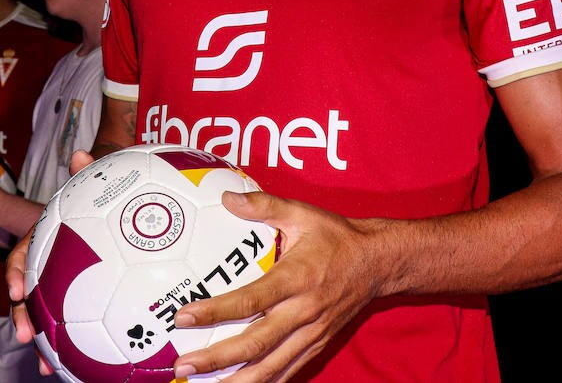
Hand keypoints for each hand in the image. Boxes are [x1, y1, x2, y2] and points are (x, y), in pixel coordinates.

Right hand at [7, 149, 94, 376]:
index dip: (14, 272)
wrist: (111, 217)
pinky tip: (67, 366)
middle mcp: (45, 263)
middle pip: (24, 291)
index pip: (20, 254)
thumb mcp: (93, 188)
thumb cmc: (99, 204)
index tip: (14, 290)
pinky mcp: (71, 300)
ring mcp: (55, 283)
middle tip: (25, 335)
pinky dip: (61, 344)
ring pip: (39, 312)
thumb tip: (81, 153)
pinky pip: (61, 323)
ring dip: (38, 337)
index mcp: (44, 239)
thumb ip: (86, 174)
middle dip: (20, 315)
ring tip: (44, 363)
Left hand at [169, 191, 379, 382]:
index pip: (249, 300)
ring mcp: (311, 333)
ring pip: (270, 366)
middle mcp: (303, 312)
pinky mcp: (317, 344)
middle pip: (255, 344)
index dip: (214, 311)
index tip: (183, 316)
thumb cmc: (336, 237)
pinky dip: (264, 382)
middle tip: (183, 365)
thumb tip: (227, 197)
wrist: (378, 262)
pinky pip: (288, 370)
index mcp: (295, 279)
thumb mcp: (301, 213)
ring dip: (236, 379)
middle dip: (216, 358)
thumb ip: (263, 206)